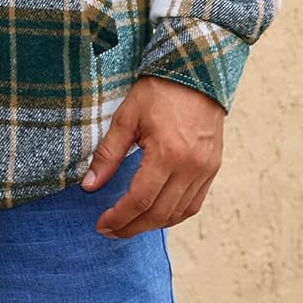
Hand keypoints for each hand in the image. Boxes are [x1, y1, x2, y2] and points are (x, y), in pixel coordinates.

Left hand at [81, 76, 224, 237]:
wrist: (196, 71)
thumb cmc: (159, 91)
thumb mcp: (126, 118)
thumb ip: (108, 154)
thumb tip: (89, 185)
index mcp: (167, 154)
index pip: (139, 200)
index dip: (119, 217)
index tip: (101, 224)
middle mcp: (190, 168)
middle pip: (159, 214)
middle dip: (132, 227)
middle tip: (110, 231)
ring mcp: (205, 170)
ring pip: (178, 214)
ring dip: (152, 225)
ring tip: (129, 225)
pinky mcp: (213, 168)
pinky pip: (194, 204)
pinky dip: (174, 215)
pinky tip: (156, 214)